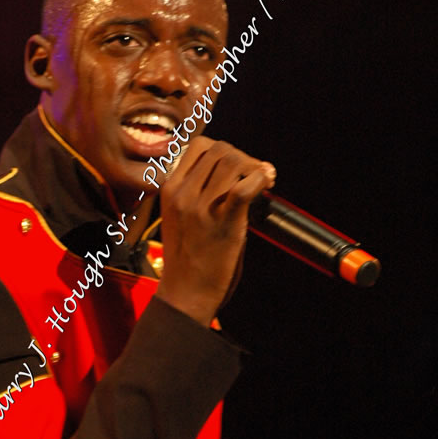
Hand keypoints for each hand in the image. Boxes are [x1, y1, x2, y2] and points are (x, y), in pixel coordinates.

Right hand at [156, 137, 275, 326]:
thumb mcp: (179, 215)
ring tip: (265, 181)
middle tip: (257, 173)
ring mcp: (200, 207)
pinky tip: (267, 185)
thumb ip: (196, 190)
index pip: (199, 145)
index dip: (225, 149)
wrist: (185, 293)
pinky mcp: (222, 222)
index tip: (239, 164)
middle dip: (244, 157)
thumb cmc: (186, 257)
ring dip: (255, 167)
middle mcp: (182, 193)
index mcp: (170, 188)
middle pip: (220, 150)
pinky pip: (244, 188)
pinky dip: (260, 180)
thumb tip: (230, 170)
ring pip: (233, 162)